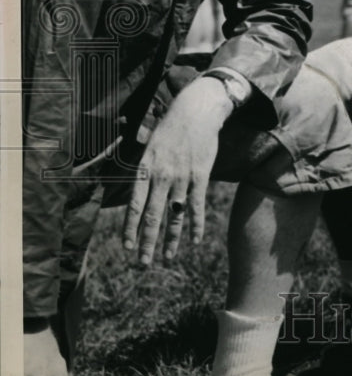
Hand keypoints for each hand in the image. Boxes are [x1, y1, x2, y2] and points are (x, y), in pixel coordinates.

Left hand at [122, 77, 232, 264]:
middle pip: (152, 216)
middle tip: (142, 263)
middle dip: (147, 242)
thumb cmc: (171, 128)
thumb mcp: (149, 145)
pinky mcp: (200, 176)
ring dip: (171, 240)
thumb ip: (144, 170)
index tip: (126, 247)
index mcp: (145, 169)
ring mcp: (182, 178)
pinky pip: (196, 206)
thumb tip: (138, 191)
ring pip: (175, 216)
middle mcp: (161, 176)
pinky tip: (195, 240)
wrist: (196, 111)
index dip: (130, 228)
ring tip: (167, 258)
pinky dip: (196, 225)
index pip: (134, 205)